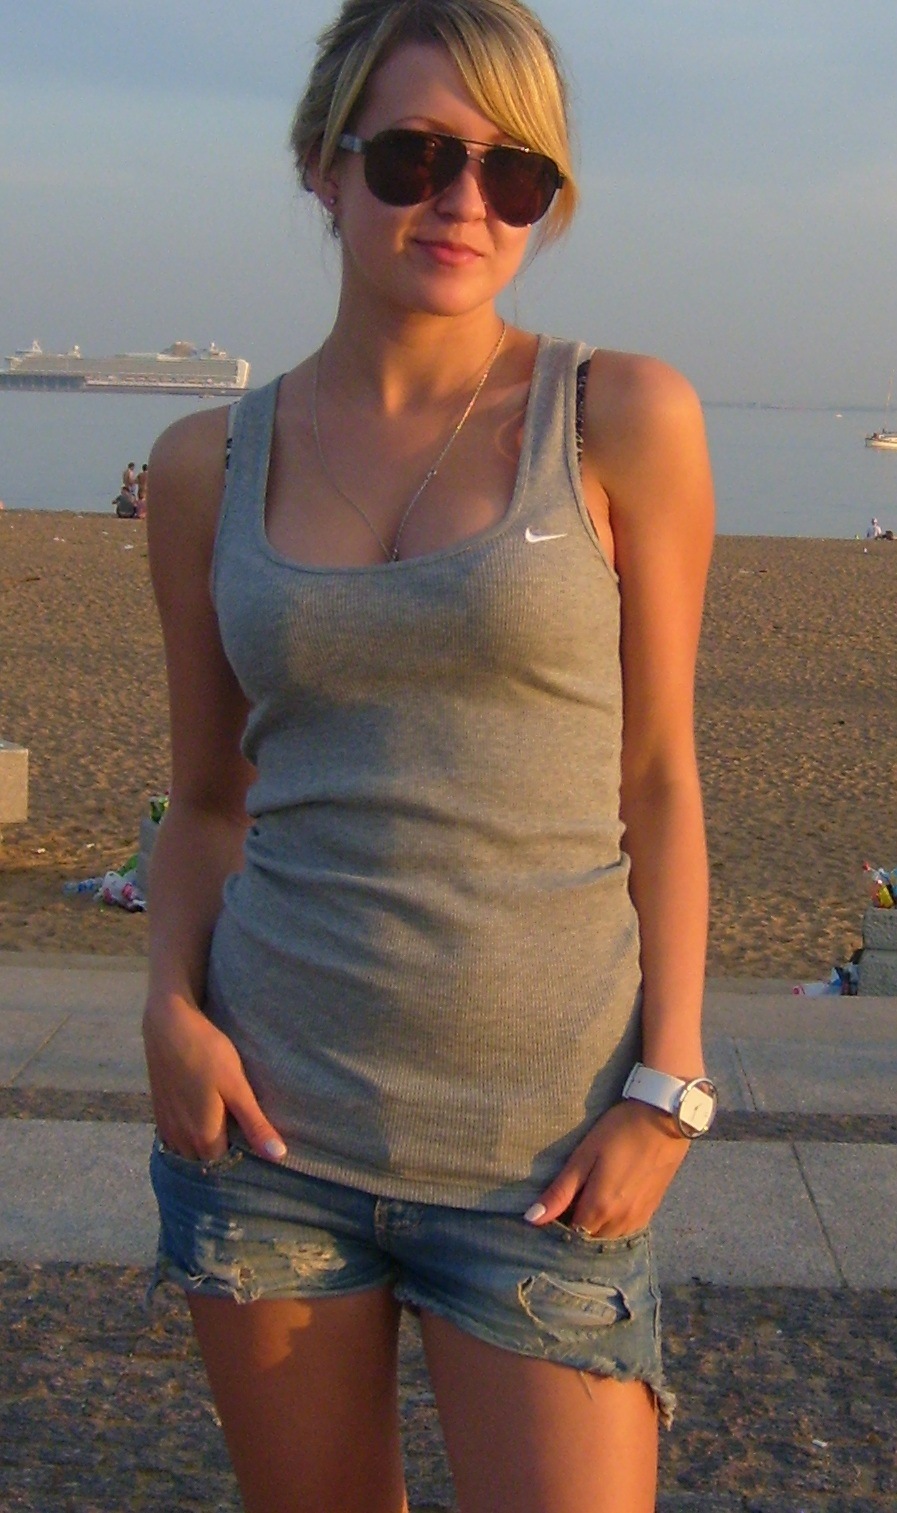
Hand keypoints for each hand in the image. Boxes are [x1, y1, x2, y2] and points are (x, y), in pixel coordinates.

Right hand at [143, 993, 285, 1162]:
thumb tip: (278, 1157)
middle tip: (243, 1139)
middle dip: (221, 1158)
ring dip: (202, 1149)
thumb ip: (255, 1124)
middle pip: (204, 1162)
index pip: (224, 1167)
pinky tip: (201, 1120)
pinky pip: (173, 1139)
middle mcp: (180, 1139)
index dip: (240, 1162)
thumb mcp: (237, 1086)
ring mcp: (166, 1126)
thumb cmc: (207, 1052)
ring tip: (224, 1132)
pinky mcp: (158, 1112)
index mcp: (203, 1136)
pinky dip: (187, 1138)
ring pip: (187, 1152)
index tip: (255, 1149)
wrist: (168, 1025)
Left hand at [524, 1099, 689, 1236]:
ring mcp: (637, 1220)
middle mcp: (619, 1222)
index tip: (549, 1213)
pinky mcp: (650, 1212)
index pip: (569, 1236)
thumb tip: (531, 1219)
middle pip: (589, 1241)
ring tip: (584, 1206)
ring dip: (593, 1230)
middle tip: (565, 1207)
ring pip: (607, 1239)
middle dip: (574, 1231)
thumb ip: (560, 1192)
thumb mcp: (584, 1157)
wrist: (664, 1120)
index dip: (556, 1228)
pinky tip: (606, 1207)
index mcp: (599, 1209)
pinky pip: (624, 1233)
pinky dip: (611, 1227)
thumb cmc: (619, 1132)